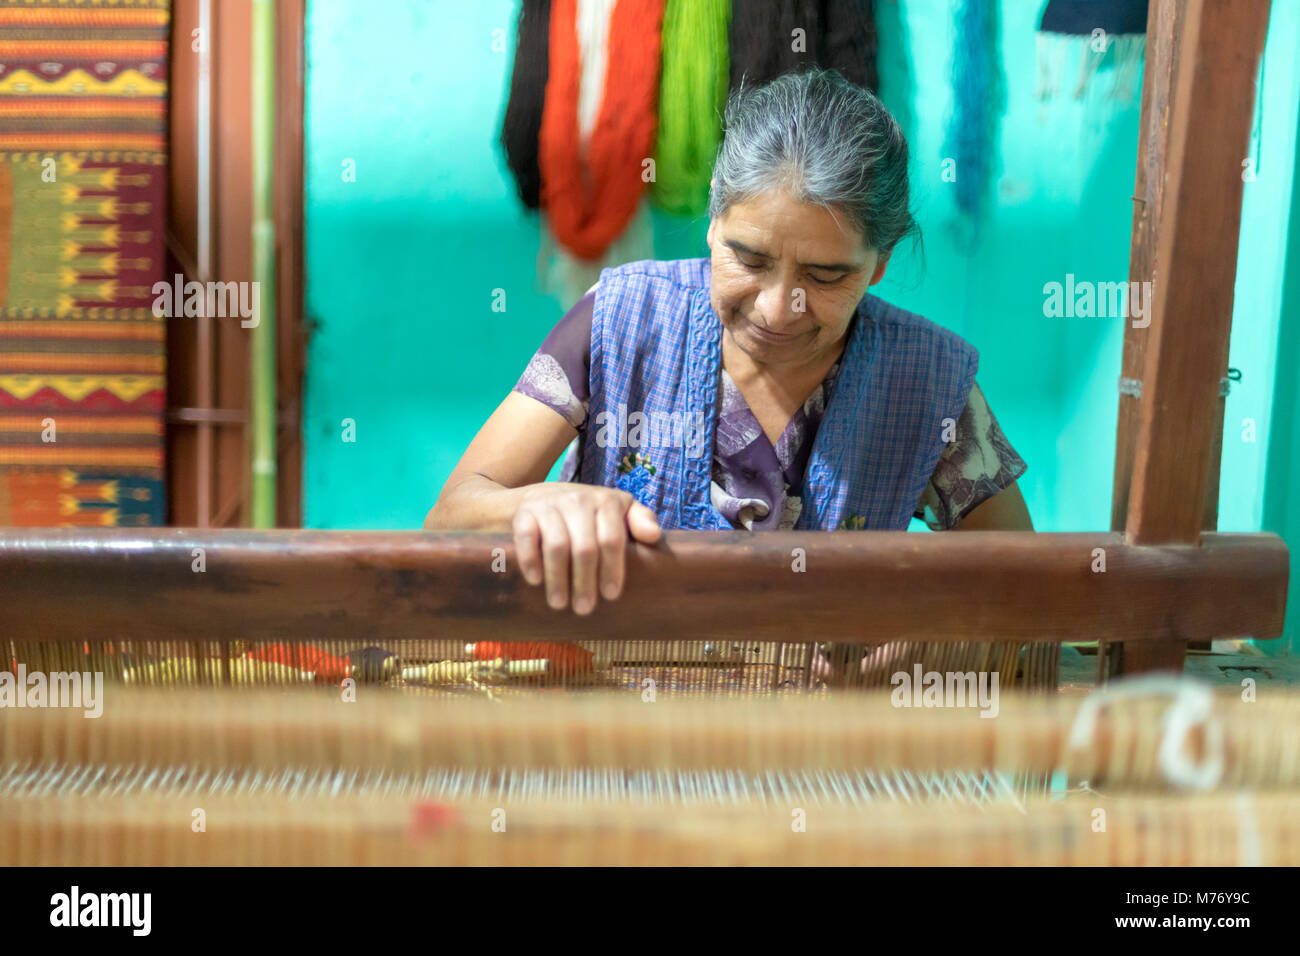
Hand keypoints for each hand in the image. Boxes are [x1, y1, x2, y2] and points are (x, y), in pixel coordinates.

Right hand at [512, 483, 660, 613]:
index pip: (612, 539)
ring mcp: (550, 505)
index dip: (612, 570)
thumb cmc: (590, 514)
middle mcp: (579, 500)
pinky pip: (527, 538)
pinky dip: (531, 561)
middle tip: (584, 609)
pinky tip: (536, 581)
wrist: (543, 496)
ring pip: (557, 546)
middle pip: (585, 547)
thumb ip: (640, 521)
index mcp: (607, 502)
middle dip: (585, 582)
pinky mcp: (526, 513)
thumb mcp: (619, 511)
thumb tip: (654, 536)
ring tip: (560, 604)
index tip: (610, 596)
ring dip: (558, 579)